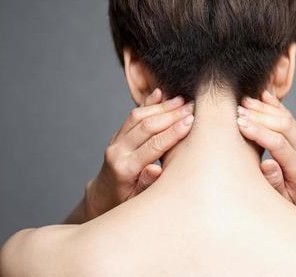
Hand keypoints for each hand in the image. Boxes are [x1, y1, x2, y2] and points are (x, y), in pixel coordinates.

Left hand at [83, 88, 194, 220]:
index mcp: (125, 169)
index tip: (191, 121)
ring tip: (182, 100)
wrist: (103, 196)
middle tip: (192, 106)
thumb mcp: (137, 200)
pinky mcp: (117, 135)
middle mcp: (117, 151)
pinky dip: (148, 104)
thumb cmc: (125, 201)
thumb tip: (156, 169)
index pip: (153, 145)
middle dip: (170, 115)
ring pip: (137, 116)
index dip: (173, 132)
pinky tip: (160, 94)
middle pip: (146, 126)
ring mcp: (115, 141)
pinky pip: (132, 116)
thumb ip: (146, 184)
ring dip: (161, 107)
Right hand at [236, 90, 295, 222]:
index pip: (278, 144)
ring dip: (263, 108)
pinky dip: (274, 105)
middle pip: (284, 125)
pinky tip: (261, 95)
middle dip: (259, 116)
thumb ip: (274, 182)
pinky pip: (287, 116)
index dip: (258, 131)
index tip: (238, 123)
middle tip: (236, 110)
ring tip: (242, 101)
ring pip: (286, 118)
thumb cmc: (289, 205)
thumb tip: (267, 163)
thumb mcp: (280, 201)